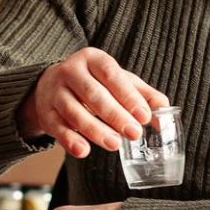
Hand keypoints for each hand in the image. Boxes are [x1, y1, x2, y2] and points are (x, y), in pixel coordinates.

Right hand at [20, 48, 169, 158]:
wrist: (50, 86)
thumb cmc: (92, 83)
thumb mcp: (116, 81)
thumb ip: (141, 94)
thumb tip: (164, 108)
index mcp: (92, 59)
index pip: (112, 75)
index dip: (129, 96)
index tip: (145, 116)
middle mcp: (70, 71)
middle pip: (93, 94)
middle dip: (115, 115)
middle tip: (134, 133)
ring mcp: (55, 92)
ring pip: (74, 112)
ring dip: (95, 130)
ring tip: (115, 144)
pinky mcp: (45, 113)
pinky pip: (57, 128)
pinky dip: (70, 140)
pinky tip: (83, 151)